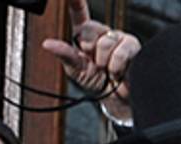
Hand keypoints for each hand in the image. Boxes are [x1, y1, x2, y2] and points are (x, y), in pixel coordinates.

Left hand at [41, 0, 138, 122]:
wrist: (117, 99)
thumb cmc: (97, 83)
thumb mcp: (76, 70)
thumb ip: (65, 54)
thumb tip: (47, 44)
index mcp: (84, 35)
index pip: (78, 13)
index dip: (75, 2)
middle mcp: (102, 33)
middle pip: (92, 28)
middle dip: (90, 49)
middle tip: (95, 63)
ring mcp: (118, 38)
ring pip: (107, 41)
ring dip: (105, 61)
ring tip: (108, 70)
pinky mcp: (133, 46)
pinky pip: (122, 51)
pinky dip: (117, 65)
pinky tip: (118, 71)